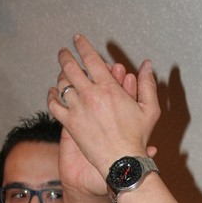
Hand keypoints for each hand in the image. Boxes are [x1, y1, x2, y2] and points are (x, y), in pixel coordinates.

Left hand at [47, 34, 160, 178]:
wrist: (122, 162)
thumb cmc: (137, 138)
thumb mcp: (149, 109)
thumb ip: (147, 84)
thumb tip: (147, 64)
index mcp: (109, 88)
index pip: (91, 58)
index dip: (82, 45)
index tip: (77, 39)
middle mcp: (90, 95)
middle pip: (70, 67)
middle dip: (65, 56)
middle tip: (64, 52)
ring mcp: (78, 110)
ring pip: (62, 84)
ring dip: (60, 76)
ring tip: (62, 73)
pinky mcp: (70, 124)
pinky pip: (54, 105)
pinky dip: (52, 96)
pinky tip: (53, 93)